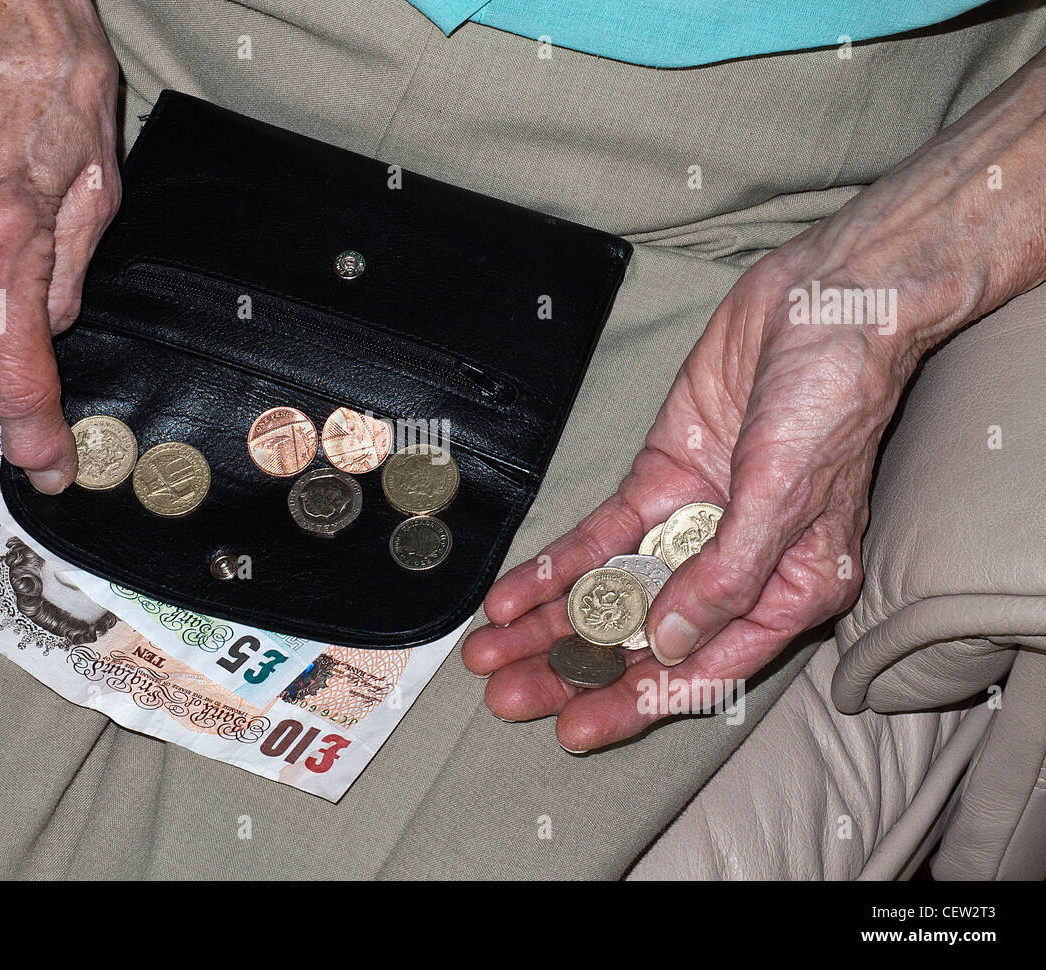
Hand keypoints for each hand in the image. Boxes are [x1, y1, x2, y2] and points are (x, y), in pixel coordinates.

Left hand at [462, 44, 1045, 751]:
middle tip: (506, 697)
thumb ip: (729, 574)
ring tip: (488, 655)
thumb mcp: (788, 496)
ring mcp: (692, 525)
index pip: (703, 670)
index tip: (574, 730)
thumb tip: (671, 641)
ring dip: (550, 624)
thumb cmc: (832, 400)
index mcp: (787, 590)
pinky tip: (509, 594)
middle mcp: (734, 568)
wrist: (822, 304)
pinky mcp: (659, 482)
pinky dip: (555, 565)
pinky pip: (598, 535)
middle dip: (575, 669)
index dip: (637, 704)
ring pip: (610, 592)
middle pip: (643, 639)